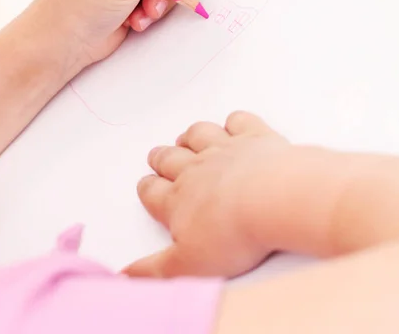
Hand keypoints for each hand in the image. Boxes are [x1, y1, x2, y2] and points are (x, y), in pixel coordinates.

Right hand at [124, 112, 290, 278]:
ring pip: (198, 135)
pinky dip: (234, 122)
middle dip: (161, 158)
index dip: (147, 189)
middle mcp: (196, 169)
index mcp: (177, 199)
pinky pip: (238, 121)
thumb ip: (153, 271)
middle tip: (157, 156)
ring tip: (186, 139)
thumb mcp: (188, 266)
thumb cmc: (233, 234)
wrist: (274, 200)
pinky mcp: (254, 138)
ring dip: (190, 137)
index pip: (152, 191)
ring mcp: (225, 149)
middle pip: (169, 158)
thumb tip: (124, 277)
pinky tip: (233, 126)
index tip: (146, 187)